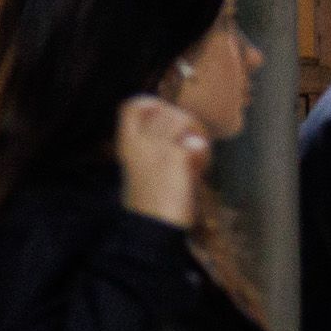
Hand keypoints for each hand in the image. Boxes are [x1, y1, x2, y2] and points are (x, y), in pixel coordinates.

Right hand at [113, 94, 209, 229]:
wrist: (153, 226)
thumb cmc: (153, 200)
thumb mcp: (146, 165)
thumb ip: (158, 144)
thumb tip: (184, 131)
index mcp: (127, 143)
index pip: (133, 105)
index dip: (153, 105)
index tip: (168, 120)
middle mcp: (139, 141)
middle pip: (169, 110)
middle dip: (187, 124)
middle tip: (190, 147)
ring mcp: (157, 147)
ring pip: (185, 120)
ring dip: (197, 136)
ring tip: (194, 160)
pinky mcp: (176, 156)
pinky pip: (198, 143)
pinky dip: (203, 155)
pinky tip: (197, 171)